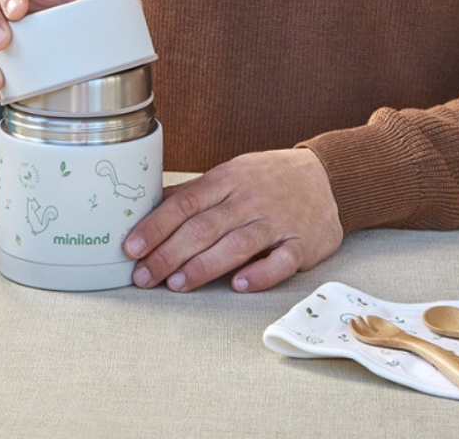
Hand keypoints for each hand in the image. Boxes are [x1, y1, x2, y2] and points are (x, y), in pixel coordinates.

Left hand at [124, 148, 342, 292]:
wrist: (327, 176)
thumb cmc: (269, 178)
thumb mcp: (231, 174)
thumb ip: (194, 193)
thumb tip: (150, 205)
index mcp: (227, 180)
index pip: (185, 203)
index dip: (156, 225)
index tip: (131, 247)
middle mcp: (249, 199)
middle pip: (204, 227)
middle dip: (169, 253)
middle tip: (143, 276)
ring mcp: (276, 221)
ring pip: (236, 244)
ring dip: (204, 266)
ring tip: (176, 284)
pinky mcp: (301, 243)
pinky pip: (280, 261)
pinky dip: (259, 273)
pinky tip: (238, 285)